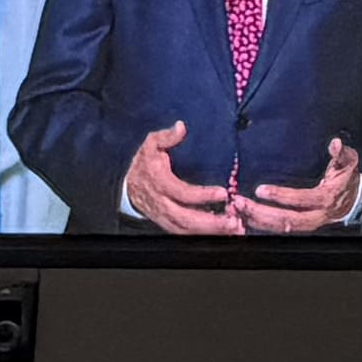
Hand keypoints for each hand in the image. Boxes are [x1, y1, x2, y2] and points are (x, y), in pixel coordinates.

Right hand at [120, 122, 241, 233]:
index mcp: (159, 182)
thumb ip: (166, 136)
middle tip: (233, 222)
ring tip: (233, 229)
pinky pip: (184, 234)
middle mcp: (160, 203)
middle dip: (210, 223)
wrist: (128, 185)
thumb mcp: (151, 144)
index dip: (202, 195)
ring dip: (210, 232)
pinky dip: (203, 235)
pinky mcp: (167, 224)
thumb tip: (181, 127)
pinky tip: (221, 232)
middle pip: (185, 218)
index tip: (223, 193)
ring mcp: (163, 217)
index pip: (182, 192)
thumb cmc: (144, 163)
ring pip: (186, 230)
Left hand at [233, 135, 361, 235]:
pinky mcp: (299, 226)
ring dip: (257, 220)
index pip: (303, 200)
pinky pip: (278, 230)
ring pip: (280, 228)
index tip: (261, 190)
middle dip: (262, 213)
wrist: (352, 200)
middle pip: (288, 221)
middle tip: (240, 203)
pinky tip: (244, 217)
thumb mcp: (348, 163)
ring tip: (237, 209)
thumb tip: (336, 144)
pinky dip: (260, 225)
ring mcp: (307, 224)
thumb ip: (342, 154)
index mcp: (327, 199)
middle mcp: (317, 216)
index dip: (282, 196)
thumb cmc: (346, 178)